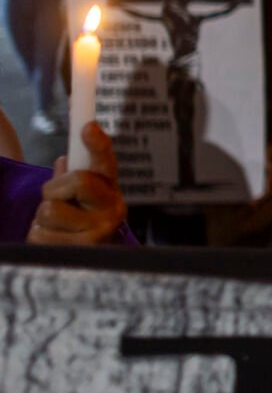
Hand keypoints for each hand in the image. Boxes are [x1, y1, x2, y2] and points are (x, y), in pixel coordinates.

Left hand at [27, 121, 126, 244]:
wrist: (91, 265)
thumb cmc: (82, 224)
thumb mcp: (81, 198)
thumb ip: (71, 177)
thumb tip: (63, 159)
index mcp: (110, 191)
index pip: (106, 163)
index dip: (98, 144)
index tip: (88, 127)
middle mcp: (111, 211)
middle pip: (78, 181)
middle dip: (55, 189)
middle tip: (57, 198)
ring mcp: (97, 234)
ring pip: (51, 210)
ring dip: (43, 218)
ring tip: (56, 226)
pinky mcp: (78, 253)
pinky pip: (40, 234)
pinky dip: (39, 236)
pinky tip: (53, 241)